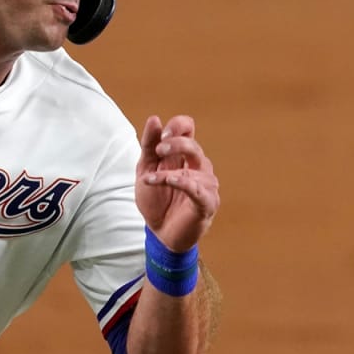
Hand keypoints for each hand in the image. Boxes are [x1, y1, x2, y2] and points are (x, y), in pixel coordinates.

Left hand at [135, 115, 219, 251]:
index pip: (188, 127)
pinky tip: (170, 181)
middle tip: (158, 152)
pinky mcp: (207, 202)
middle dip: (174, 144)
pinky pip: (198, 189)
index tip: (162, 135)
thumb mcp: (145, 170)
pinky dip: (183, 183)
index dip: (177, 126)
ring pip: (192, 169)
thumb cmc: (156, 202)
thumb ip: (149, 146)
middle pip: (193, 144)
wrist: (160, 234)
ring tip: (150, 180)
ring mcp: (205, 184)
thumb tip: (154, 119)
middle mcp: (198, 166)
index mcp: (184, 155)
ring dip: (167, 173)